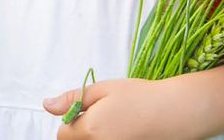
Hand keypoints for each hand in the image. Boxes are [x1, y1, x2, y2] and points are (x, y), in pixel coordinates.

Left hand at [42, 79, 197, 138]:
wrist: (176, 112)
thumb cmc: (141, 97)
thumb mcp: (103, 89)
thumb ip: (72, 99)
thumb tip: (47, 106)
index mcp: (90, 130)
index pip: (62, 135)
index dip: (70, 122)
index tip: (85, 112)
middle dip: (80, 132)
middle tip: (101, 117)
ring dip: (95, 137)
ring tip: (115, 124)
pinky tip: (124, 131)